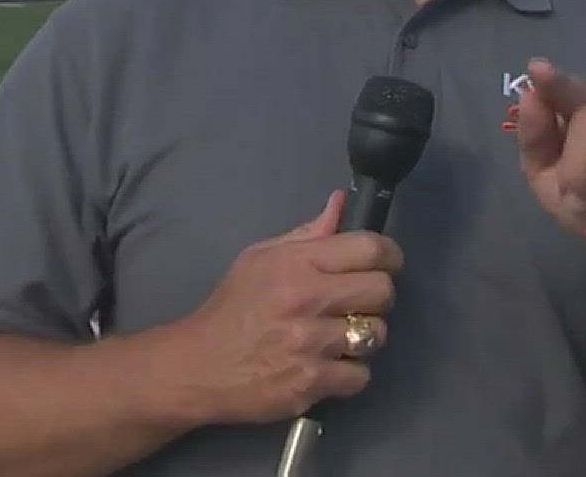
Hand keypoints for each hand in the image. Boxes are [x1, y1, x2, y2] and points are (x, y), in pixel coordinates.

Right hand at [164, 191, 402, 426]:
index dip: (389, 255)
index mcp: (297, 264)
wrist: (196, 366)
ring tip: (339, 338)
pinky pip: (360, 376)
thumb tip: (342, 203)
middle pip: (382, 291)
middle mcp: (306, 300)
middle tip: (358, 304)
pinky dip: (349, 374)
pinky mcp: (309, 383)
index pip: (370, 248)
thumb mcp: (261, 258)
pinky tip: (328, 367)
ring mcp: (310, 345)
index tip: (386, 263)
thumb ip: (308, 234)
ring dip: (364, 338)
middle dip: (377, 297)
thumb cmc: (233, 308)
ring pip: (376, 334)